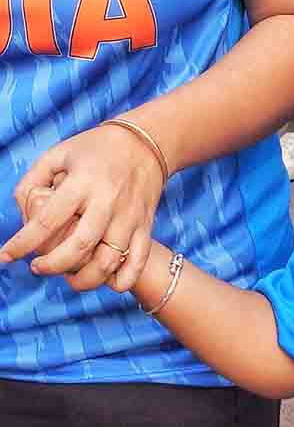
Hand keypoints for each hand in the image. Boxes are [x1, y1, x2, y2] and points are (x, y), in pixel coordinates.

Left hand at [0, 123, 165, 291]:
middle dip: (53, 266)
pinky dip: (123, 280)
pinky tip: (107, 283)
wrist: (147, 143)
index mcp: (82, 183)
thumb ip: (32, 182)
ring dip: (85, 279)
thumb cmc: (96, 149)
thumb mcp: (58, 154)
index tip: (5, 256)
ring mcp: (129, 217)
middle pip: (79, 247)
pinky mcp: (145, 225)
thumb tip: (21, 215)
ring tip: (70, 278)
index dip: (22, 244)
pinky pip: (137, 261)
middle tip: (38, 267)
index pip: (47, 221)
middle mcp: (107, 202)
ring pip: (108, 261)